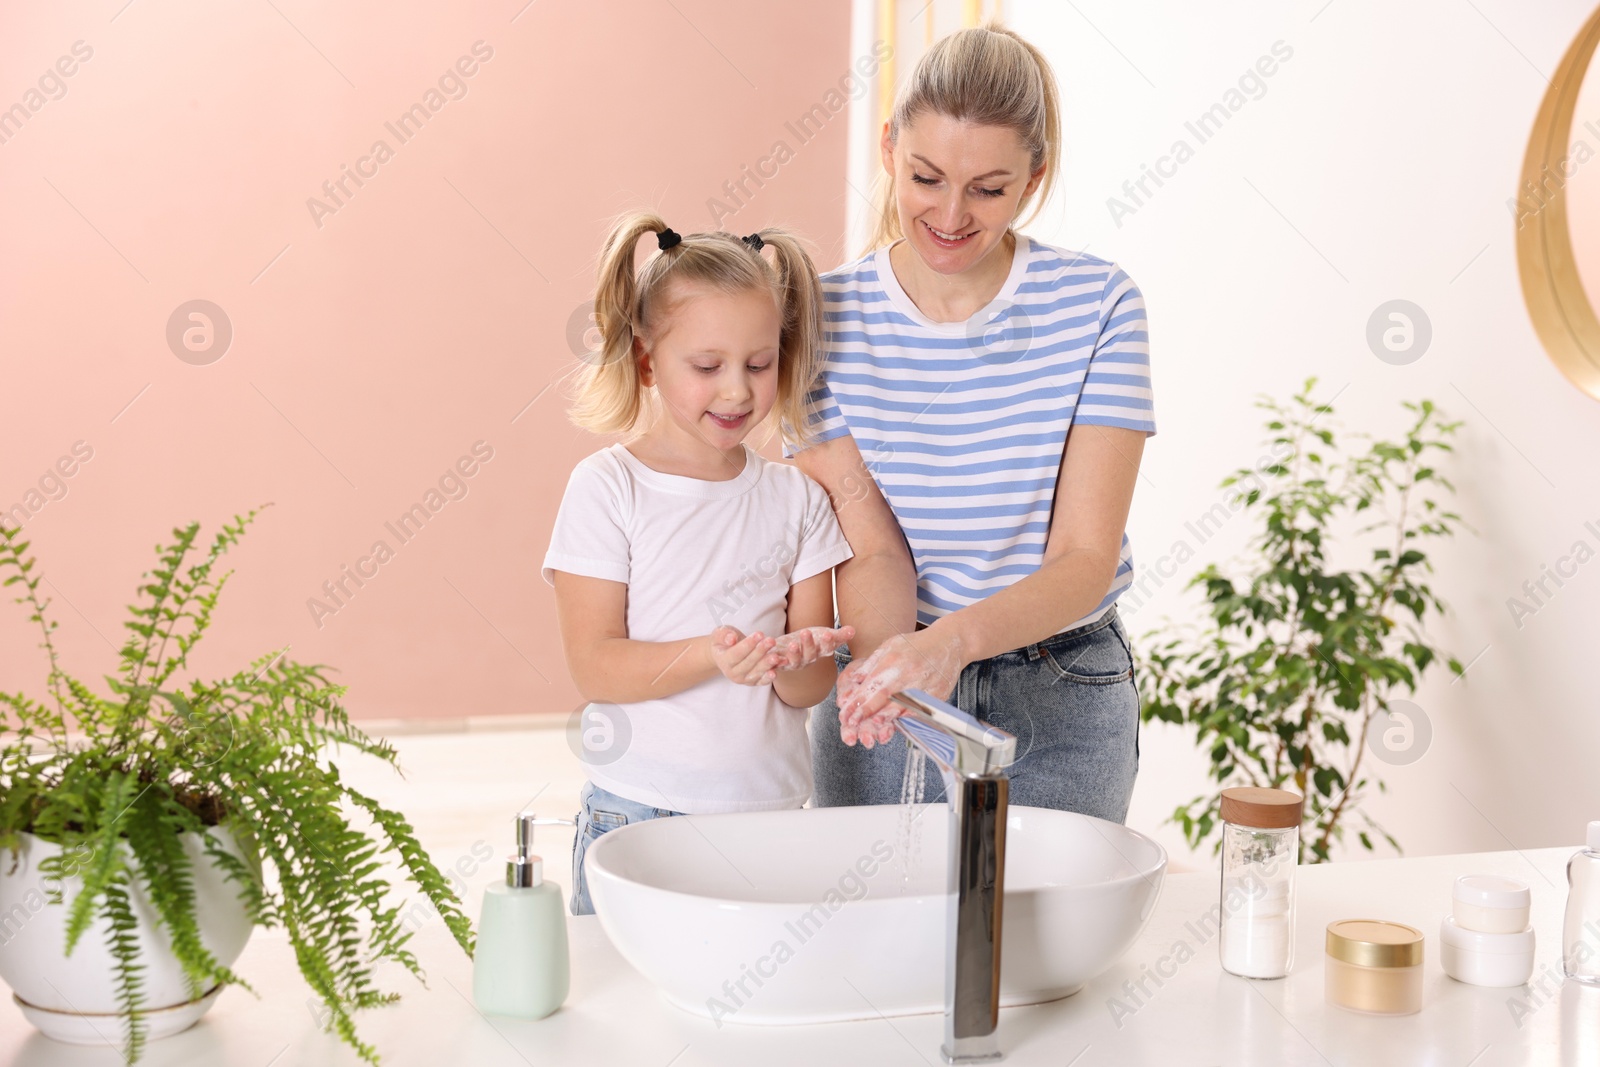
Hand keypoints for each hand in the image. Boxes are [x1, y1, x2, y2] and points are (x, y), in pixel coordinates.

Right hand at [708, 626, 781, 686]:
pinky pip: (762, 681)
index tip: (760, 634)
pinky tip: (776, 671)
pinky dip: (769, 677)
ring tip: (777, 656)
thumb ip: (724, 635)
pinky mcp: (753, 682)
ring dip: (767, 664)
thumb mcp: (720, 633)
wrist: (725, 653)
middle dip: (761, 651)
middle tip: (772, 640)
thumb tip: (731, 639)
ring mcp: (743, 680)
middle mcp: (732, 673)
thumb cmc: (724, 640)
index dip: (748, 644)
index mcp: (724, 661)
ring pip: (756, 672)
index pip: (737, 653)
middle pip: (748, 663)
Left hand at [770, 625, 855, 670]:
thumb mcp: (823, 635)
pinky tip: (772, 651)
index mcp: (820, 652)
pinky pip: (776, 664)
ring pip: (794, 661)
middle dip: (808, 644)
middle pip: (810, 654)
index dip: (827, 642)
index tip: (827, 633)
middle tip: (806, 632)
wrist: (789, 650)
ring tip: (792, 644)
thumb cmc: (810, 640)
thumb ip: (838, 635)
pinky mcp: (779, 663)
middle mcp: (807, 660)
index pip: (827, 648)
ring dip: (794, 653)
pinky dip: (774, 660)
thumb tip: (853, 630)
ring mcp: (793, 663)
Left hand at [836, 629, 965, 747]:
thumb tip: (853, 680)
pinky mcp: (937, 695)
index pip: (871, 685)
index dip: (857, 702)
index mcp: (893, 660)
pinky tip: (896, 724)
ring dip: (887, 718)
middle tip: (852, 724)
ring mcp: (924, 685)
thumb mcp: (890, 645)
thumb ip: (871, 664)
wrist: (949, 643)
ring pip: (902, 707)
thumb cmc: (916, 645)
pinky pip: (920, 711)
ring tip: (874, 727)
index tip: (845, 713)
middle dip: (866, 713)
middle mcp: (908, 673)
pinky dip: (907, 718)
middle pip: (884, 697)